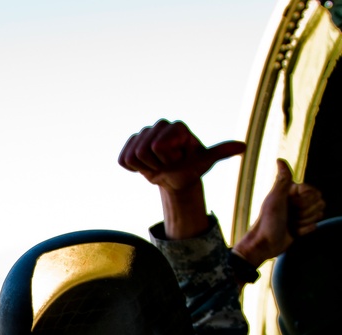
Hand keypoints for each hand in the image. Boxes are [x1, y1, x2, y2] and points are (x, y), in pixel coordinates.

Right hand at [118, 119, 244, 191]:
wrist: (175, 177)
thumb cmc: (192, 168)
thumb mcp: (204, 162)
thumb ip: (219, 152)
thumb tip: (242, 146)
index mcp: (177, 127)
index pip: (159, 145)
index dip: (168, 159)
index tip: (179, 160)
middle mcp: (159, 125)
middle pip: (143, 151)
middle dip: (156, 165)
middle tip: (168, 165)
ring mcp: (142, 134)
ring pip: (132, 156)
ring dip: (145, 167)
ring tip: (158, 165)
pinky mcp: (129, 145)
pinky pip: (123, 160)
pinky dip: (133, 169)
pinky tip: (146, 165)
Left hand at [234, 159, 324, 265]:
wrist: (264, 245)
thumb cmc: (267, 221)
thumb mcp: (275, 199)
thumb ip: (282, 180)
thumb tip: (279, 159)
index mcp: (291, 191)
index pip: (315, 192)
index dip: (305, 201)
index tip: (290, 205)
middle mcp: (296, 200)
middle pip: (319, 202)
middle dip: (305, 212)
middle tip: (289, 216)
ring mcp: (299, 213)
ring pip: (319, 214)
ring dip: (304, 221)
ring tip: (290, 224)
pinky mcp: (301, 225)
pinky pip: (314, 226)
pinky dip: (304, 230)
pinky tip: (292, 231)